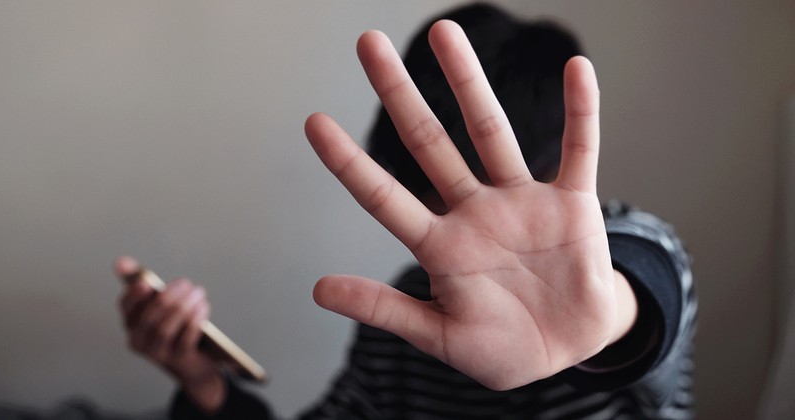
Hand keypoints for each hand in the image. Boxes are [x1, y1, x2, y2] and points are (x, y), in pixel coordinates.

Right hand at [115, 256, 225, 412]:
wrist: (192, 362)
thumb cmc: (172, 326)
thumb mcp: (157, 305)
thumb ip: (140, 283)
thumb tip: (121, 262)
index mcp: (131, 324)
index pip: (126, 307)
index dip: (135, 295)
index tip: (146, 282)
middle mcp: (139, 340)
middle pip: (149, 317)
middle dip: (168, 298)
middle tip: (186, 283)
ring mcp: (157, 353)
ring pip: (165, 328)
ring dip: (183, 307)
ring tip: (198, 293)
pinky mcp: (177, 360)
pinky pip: (184, 339)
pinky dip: (194, 321)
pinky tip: (202, 307)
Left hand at [305, 20, 634, 389]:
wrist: (569, 350)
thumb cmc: (503, 347)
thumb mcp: (440, 336)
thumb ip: (386, 310)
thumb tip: (318, 290)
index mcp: (441, 247)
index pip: (384, 197)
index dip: (350, 164)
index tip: (314, 123)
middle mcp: (475, 212)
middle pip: (430, 143)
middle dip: (399, 95)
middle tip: (368, 43)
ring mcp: (523, 203)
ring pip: (492, 132)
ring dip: (468, 84)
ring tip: (444, 34)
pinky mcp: (572, 205)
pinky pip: (580, 149)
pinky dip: (582, 113)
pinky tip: (577, 69)